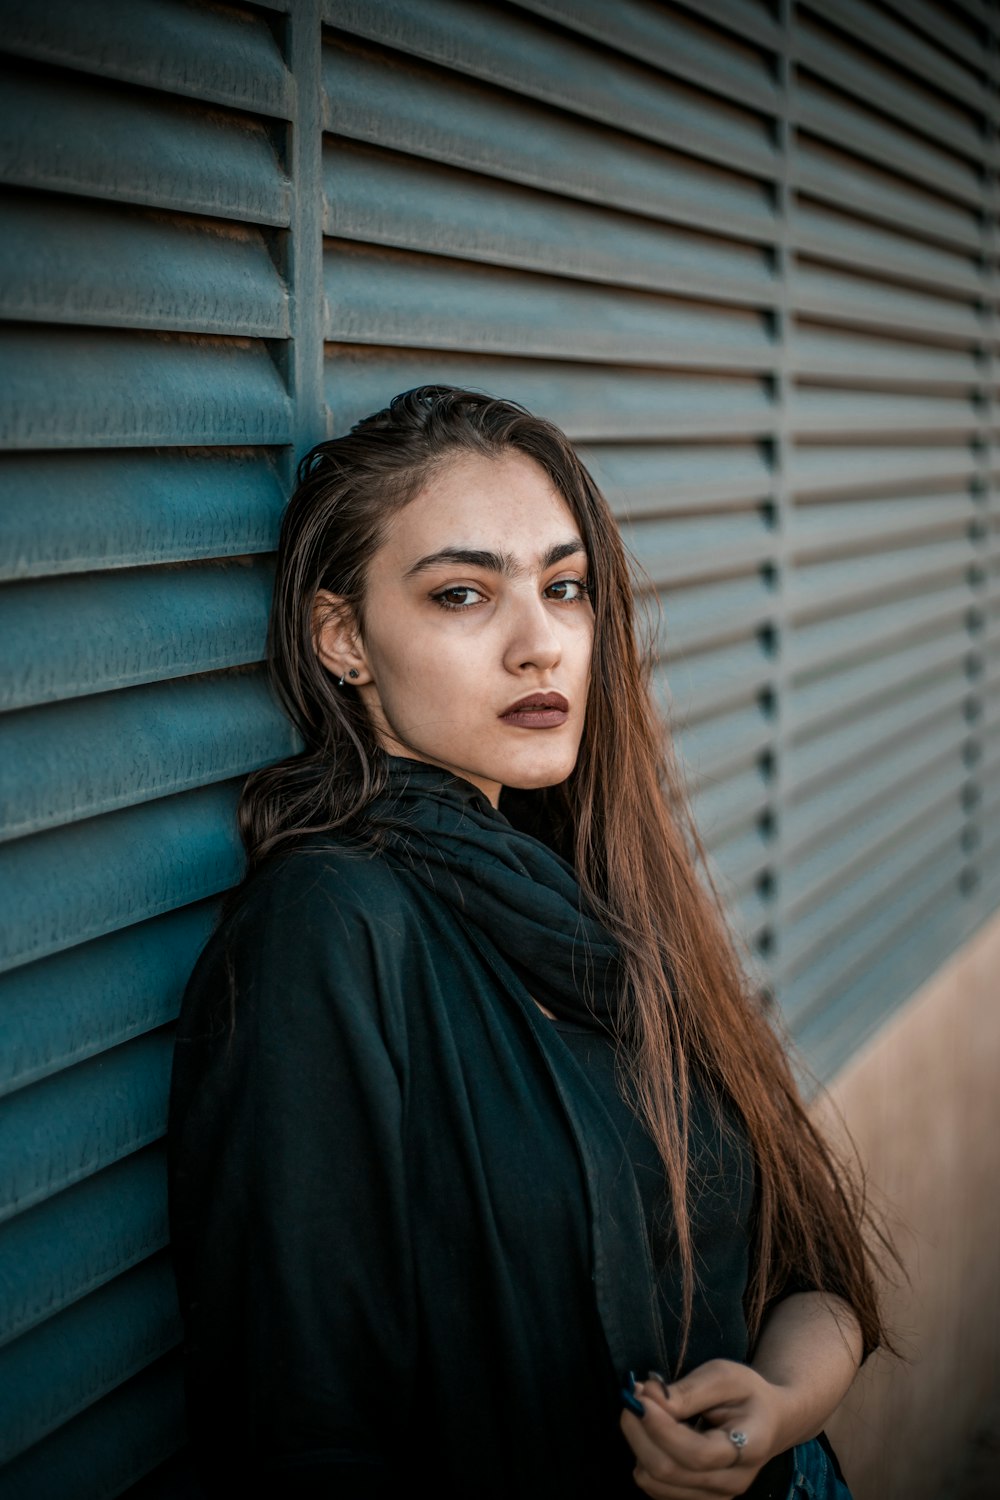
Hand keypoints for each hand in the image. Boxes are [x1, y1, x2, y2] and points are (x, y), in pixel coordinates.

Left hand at [619, 1359, 790, 1497]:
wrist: (769, 1422)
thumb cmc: (747, 1394)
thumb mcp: (724, 1376)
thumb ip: (688, 1391)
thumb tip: (649, 1399)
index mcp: (749, 1448)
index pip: (697, 1453)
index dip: (661, 1428)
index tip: (639, 1397)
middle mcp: (732, 1483)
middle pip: (669, 1472)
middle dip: (639, 1432)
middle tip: (632, 1397)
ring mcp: (714, 1498)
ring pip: (656, 1483)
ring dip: (638, 1444)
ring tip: (644, 1410)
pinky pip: (655, 1489)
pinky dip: (643, 1458)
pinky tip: (652, 1432)